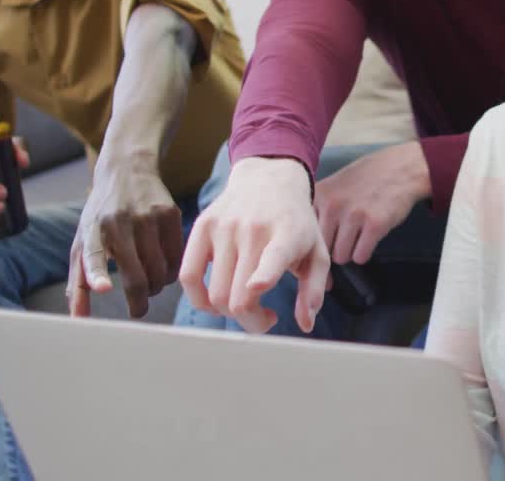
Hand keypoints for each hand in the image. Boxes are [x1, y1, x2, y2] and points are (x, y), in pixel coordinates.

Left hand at [67, 154, 181, 317]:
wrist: (128, 170)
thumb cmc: (101, 215)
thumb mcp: (83, 242)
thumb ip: (79, 281)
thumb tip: (77, 319)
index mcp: (94, 230)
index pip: (94, 255)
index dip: (97, 274)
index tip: (104, 289)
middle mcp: (120, 222)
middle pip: (137, 276)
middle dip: (139, 302)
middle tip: (137, 310)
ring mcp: (149, 217)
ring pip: (160, 272)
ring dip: (156, 287)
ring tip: (149, 285)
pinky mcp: (171, 214)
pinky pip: (177, 258)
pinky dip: (171, 272)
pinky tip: (163, 269)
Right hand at [179, 157, 328, 333]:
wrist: (269, 180)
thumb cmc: (296, 224)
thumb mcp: (317, 252)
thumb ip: (313, 289)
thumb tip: (305, 324)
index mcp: (288, 234)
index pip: (273, 255)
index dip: (263, 274)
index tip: (257, 287)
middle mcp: (253, 229)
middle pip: (238, 297)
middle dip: (251, 321)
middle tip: (265, 318)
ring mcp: (224, 227)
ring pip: (214, 294)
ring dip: (229, 314)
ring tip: (247, 307)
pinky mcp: (201, 226)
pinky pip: (187, 277)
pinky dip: (199, 299)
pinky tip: (219, 301)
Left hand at [315, 142, 430, 265]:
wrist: (400, 169)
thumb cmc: (367, 178)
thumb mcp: (335, 184)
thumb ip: (319, 206)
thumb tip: (309, 240)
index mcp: (320, 195)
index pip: (307, 233)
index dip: (316, 241)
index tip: (326, 241)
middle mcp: (333, 205)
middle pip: (323, 248)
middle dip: (334, 248)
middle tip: (347, 239)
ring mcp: (354, 215)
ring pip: (341, 256)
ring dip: (350, 252)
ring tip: (359, 238)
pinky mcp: (375, 225)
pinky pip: (360, 256)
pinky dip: (364, 254)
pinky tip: (369, 240)